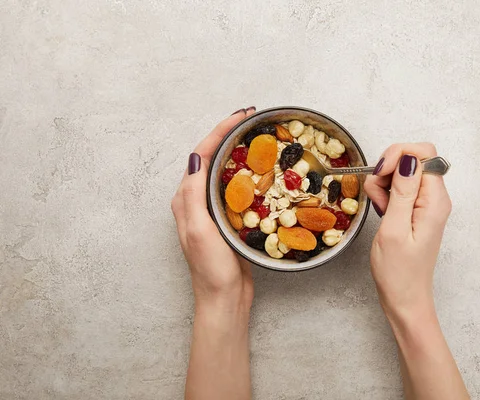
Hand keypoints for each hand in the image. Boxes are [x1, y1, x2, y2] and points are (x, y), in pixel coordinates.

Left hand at [171, 108, 254, 313]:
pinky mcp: (228, 218)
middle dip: (229, 135)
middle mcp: (196, 200)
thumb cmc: (210, 268)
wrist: (224, 298)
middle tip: (251, 120)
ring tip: (257, 137)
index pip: (201, 155)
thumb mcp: (198, 230)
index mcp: (186, 199)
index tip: (240, 116)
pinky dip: (249, 173)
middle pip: (212, 158)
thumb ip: (194, 195)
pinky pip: (237, 188)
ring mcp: (212, 209)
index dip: (219, 132)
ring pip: (225, 171)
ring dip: (238, 151)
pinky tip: (263, 171)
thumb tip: (197, 159)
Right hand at [364, 143, 451, 316]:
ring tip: (380, 209)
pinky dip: (385, 194)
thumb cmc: (399, 272)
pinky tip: (382, 212)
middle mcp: (435, 198)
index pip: (424, 153)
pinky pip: (400, 188)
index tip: (381, 174)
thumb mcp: (394, 230)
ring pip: (403, 172)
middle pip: (413, 159)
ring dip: (384, 184)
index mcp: (435, 201)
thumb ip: (401, 191)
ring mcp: (426, 204)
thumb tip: (408, 159)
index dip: (399, 155)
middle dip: (388, 168)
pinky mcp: (415, 210)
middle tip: (378, 195)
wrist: (405, 298)